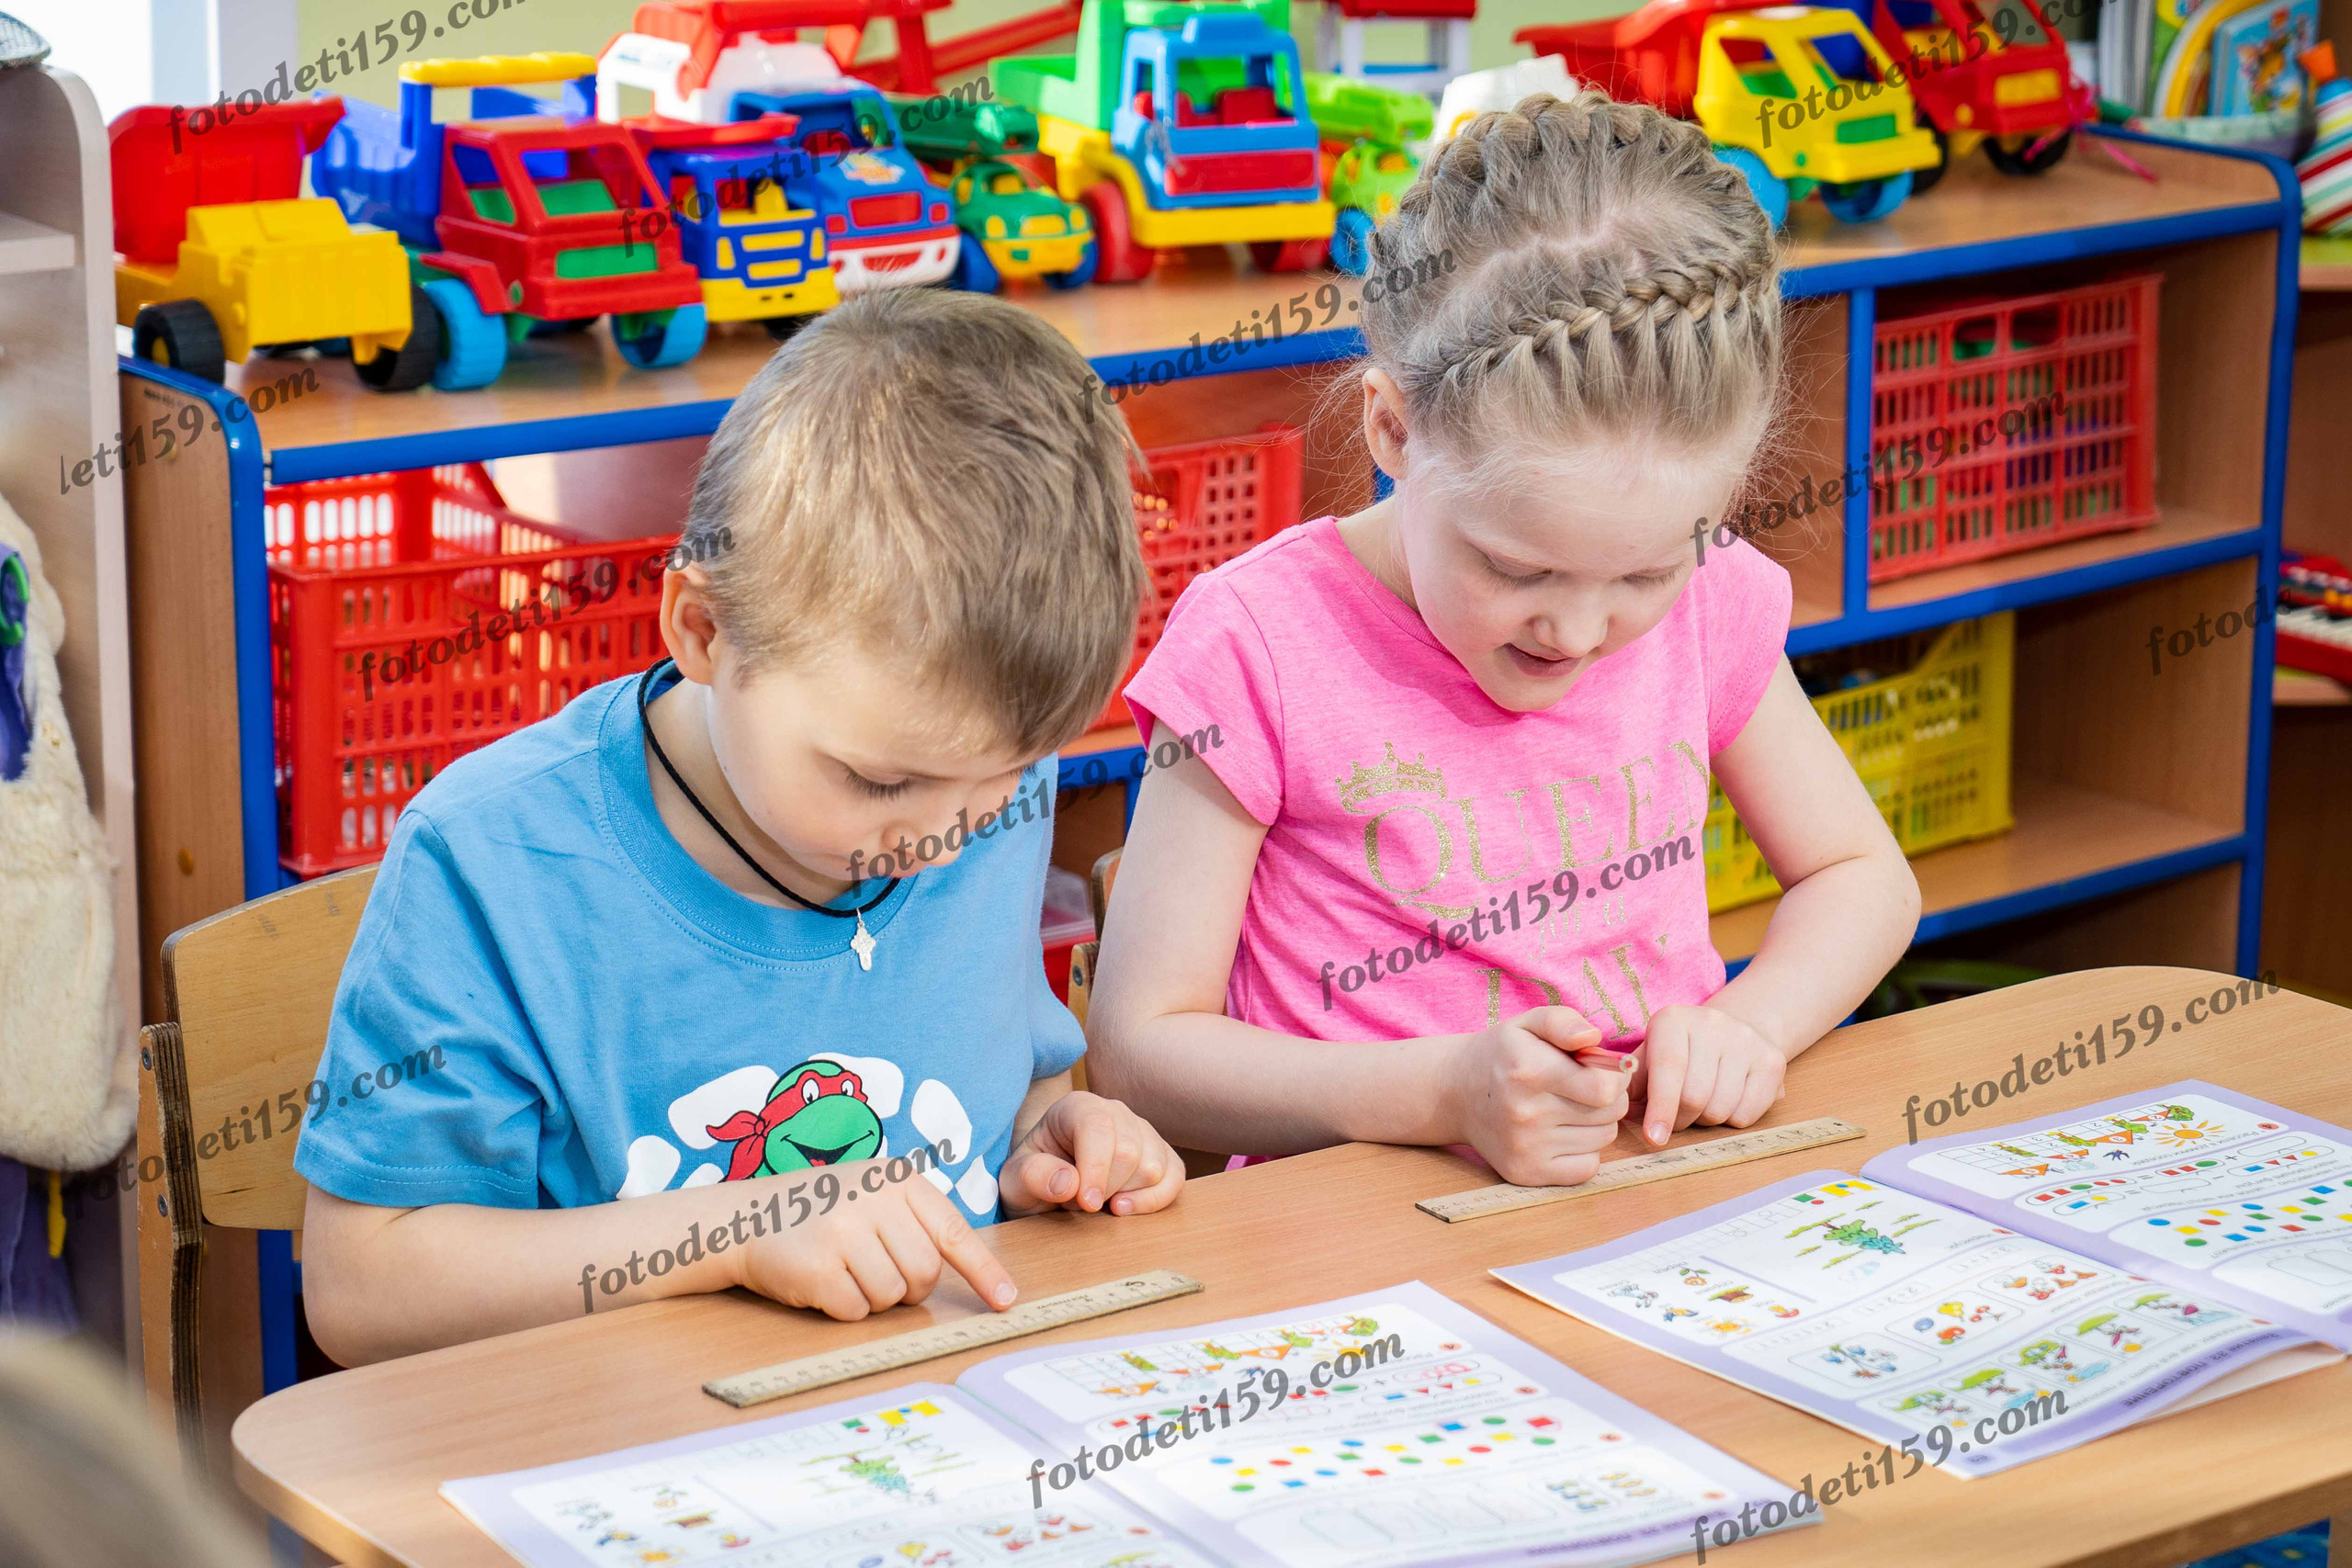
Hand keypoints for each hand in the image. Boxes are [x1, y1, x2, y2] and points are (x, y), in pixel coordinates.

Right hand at [727, 1160, 1018, 1321]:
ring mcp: (844, 1232)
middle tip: (877, 1271)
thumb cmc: (820, 1210)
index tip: (1006, 1300)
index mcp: (896, 1179)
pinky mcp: (818, 1268)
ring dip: (873, 1298)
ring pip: (892, 1296)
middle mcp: (873, 1200)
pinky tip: (823, 1282)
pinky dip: (844, 1308)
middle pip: (926, 1273)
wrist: (745, 1217)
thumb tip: (966, 1273)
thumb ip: (914, 1221)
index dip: (983, 1271)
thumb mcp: (872, 1193)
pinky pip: (856, 1311)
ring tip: (844, 1270)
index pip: (953, 1231)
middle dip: (910, 1287)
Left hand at [999, 1091, 1184, 1217]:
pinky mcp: (1162, 1157)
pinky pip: (1174, 1179)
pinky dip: (1154, 1201)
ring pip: (1154, 1168)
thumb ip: (1033, 1177)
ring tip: (1097, 1202)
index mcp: (1078, 1107)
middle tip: (1079, 1202)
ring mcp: (1143, 1133)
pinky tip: (1125, 1209)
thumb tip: (1069, 1183)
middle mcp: (1115, 1112)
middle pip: (1130, 1151)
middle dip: (1106, 1189)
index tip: (1086, 1204)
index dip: (1095, 1168)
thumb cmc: (1032, 1178)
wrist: (1046, 1187)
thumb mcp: (1014, 1181)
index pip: (1098, 1128)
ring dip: (1125, 1196)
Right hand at [1443, 1006, 1635, 1187]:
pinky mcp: (1526, 1173)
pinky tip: (1564, 1134)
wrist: (1455, 1093)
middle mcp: (1525, 1113)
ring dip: (1597, 1123)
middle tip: (1587, 1087)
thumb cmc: (1504, 1054)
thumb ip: (1564, 1022)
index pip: (1605, 1088)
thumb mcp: (1528, 1024)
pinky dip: (1586, 1152)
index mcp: (1529, 1071)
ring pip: (1603, 1139)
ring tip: (1570, 1108)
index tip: (1603, 1070)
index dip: (1616, 1077)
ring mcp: (1525, 1148)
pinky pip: (1588, 1168)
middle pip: (1610, 1114)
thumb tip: (1593, 1038)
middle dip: (1610, 1097)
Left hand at [1631, 1004, 1786, 1145]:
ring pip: (1721, 1109)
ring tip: (1703, 1102)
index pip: (1668, 1069)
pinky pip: (1747, 1114)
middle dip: (1681, 1120)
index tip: (1654, 1138)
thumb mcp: (1650, 1057)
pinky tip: (1728, 1099)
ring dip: (1706, 1120)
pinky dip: (1733, 1120)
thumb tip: (1619, 1111)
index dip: (1661, 1108)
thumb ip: (1632, 1084)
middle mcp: (1711, 1023)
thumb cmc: (1680, 1053)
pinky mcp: (1772, 1061)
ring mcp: (1746, 1040)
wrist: (1733, 1030)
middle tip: (1677, 1117)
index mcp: (1672, 1020)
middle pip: (1695, 1097)